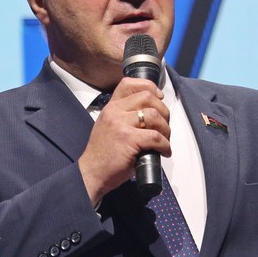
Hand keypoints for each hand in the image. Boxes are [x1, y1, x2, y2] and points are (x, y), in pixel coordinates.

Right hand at [79, 77, 170, 204]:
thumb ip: (124, 116)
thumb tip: (151, 113)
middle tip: (164, 126)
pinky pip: (156, 137)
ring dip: (166, 129)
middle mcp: (115, 111)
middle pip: (148, 97)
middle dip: (163, 111)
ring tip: (165, 140)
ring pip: (154, 116)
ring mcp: (121, 125)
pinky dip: (165, 145)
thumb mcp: (109, 126)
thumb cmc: (103, 154)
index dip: (149, 87)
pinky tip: (163, 152)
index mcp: (111, 107)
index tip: (159, 98)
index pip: (129, 84)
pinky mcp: (128, 139)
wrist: (91, 172)